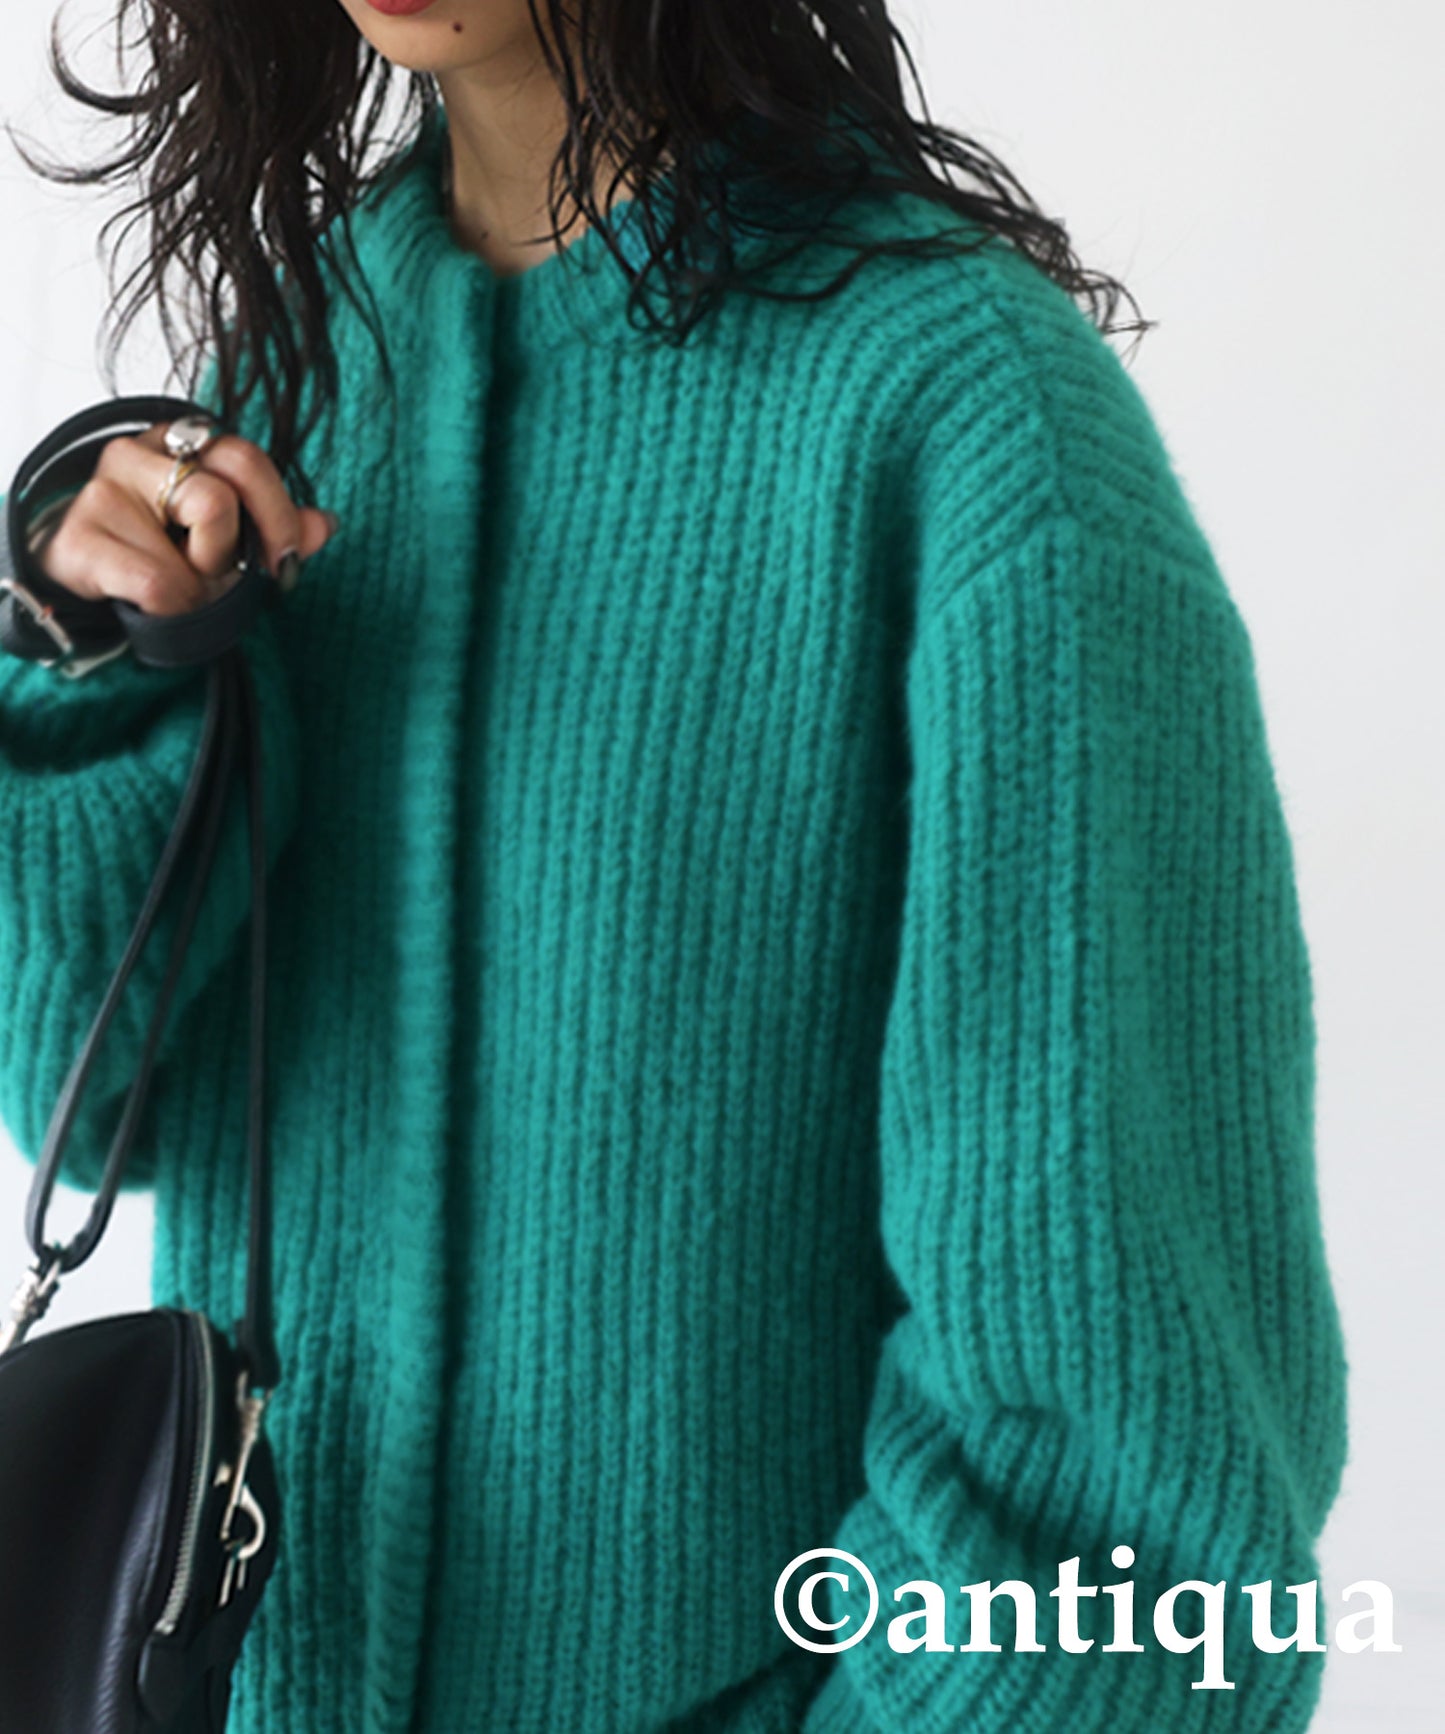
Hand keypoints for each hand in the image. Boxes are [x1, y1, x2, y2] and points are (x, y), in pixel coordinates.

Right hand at [36, 424, 335, 616]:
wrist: (84, 577)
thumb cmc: (163, 551)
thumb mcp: (229, 539)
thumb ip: (278, 530)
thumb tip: (325, 524)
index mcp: (181, 443)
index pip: (245, 459)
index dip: (275, 515)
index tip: (283, 559)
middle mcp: (137, 454)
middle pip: (217, 499)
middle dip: (229, 553)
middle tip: (215, 572)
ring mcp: (103, 492)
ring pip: (187, 555)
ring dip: (197, 589)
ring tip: (175, 587)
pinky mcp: (80, 537)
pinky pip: (156, 585)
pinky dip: (169, 609)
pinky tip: (149, 602)